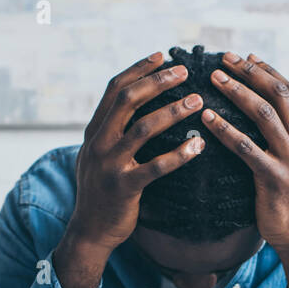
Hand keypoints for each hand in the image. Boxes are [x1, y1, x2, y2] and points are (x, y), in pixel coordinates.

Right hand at [55, 52, 206, 287]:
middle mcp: (99, 143)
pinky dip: (179, 155)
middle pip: (128, 100)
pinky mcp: (124, 188)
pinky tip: (198, 147)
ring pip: (143, 129)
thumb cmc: (102, 192)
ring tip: (198, 103)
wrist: (90, 231)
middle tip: (185, 72)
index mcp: (94, 131)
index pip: (114, 89)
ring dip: (173, 112)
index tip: (161, 56)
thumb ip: (111, 131)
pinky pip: (156, 167)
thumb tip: (132, 105)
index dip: (138, 69)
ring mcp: (110, 165)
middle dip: (158, 82)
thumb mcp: (98, 156)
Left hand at [201, 53, 288, 287]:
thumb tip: (275, 119)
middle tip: (224, 59)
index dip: (266, 71)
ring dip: (236, 92)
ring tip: (213, 79)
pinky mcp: (274, 178)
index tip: (246, 58)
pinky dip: (225, 129)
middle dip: (250, 73)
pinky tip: (207, 118)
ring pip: (263, 115)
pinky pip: (246, 147)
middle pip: (277, 94)